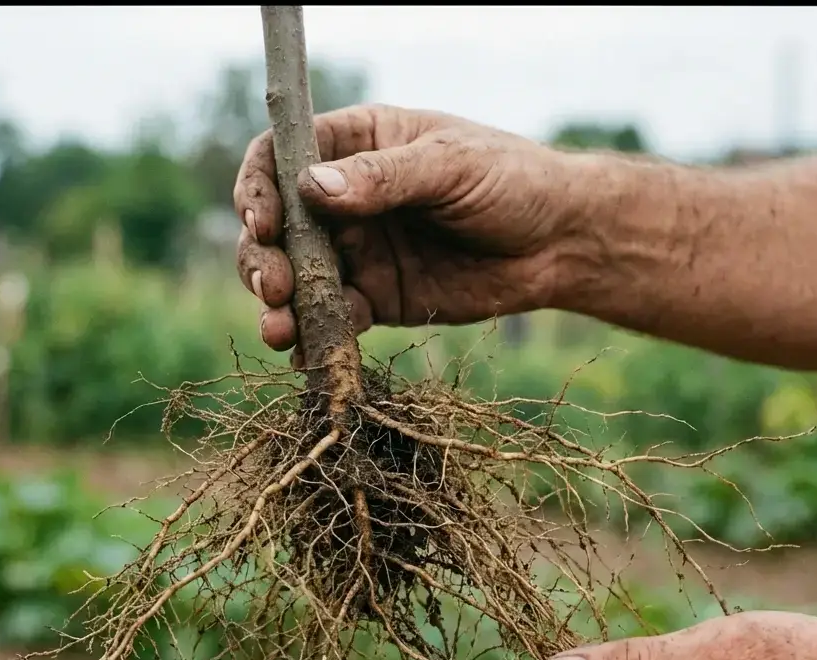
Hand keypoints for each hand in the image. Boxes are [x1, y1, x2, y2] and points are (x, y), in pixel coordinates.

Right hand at [234, 104, 579, 360]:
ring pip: (299, 279)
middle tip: (273, 287)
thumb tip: (312, 189)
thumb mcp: (449, 166)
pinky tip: (307, 356)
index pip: (281, 160)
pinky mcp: (379, 300)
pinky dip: (317, 338)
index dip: (258, 190)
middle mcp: (347, 201)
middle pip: (279, 228)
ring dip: (280, 306)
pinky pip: (336, 320)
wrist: (558, 244)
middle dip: (263, 259)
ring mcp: (360, 253)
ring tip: (279, 330)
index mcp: (357, 146)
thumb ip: (384, 178)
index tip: (261, 222)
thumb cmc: (511, 181)